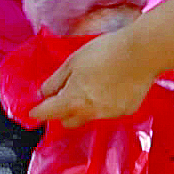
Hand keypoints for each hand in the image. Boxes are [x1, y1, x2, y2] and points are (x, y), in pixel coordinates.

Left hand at [27, 28, 154, 127]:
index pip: (47, 113)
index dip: (36, 111)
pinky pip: (108, 112)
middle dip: (62, 111)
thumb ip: (55, 81)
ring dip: (84, 107)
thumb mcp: (72, 62)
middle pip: (67, 121)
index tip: (32, 110)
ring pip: (89, 116)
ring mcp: (109, 115)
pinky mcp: (125, 112)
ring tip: (93, 84)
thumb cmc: (104, 53)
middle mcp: (89, 113)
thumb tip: (43, 93)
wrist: (141, 53)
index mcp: (72, 100)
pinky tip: (112, 85)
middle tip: (64, 93)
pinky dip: (105, 103)